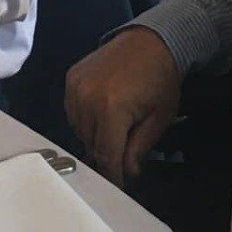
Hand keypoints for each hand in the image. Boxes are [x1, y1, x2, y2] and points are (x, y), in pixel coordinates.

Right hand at [63, 28, 181, 186]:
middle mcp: (87, 99)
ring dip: (94, 138)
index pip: (106, 156)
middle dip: (106, 157)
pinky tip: (100, 117)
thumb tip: (126, 174)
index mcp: (112, 109)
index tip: (117, 190)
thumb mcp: (158, 118)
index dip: (112, 176)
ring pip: (78, 130)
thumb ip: (139, 148)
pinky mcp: (70, 79)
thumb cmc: (160, 80)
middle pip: (91, 145)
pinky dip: (84, 120)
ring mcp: (75, 87)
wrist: (150, 40)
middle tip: (120, 162)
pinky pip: (72, 112)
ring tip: (112, 136)